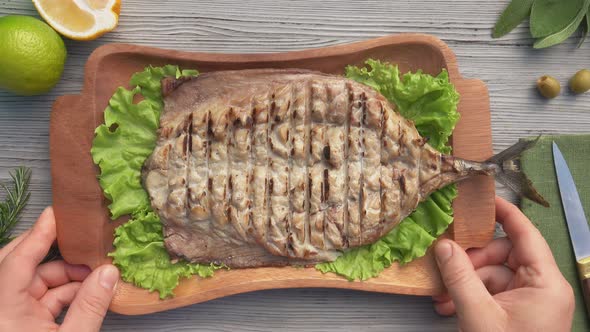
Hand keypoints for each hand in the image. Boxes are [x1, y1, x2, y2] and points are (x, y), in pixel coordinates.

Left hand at [0, 207, 118, 331]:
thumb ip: (90, 306)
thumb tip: (109, 273)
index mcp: (5, 310)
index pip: (17, 261)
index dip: (37, 235)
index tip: (54, 214)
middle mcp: (2, 308)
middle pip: (20, 265)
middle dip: (50, 250)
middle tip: (76, 237)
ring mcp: (11, 316)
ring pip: (35, 283)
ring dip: (67, 276)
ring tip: (95, 275)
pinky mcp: (20, 325)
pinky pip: (40, 300)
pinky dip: (65, 293)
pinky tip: (88, 292)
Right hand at [433, 196, 574, 330]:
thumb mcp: (479, 314)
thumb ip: (459, 276)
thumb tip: (443, 245)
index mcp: (545, 282)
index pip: (525, 233)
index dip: (504, 212)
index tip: (482, 197)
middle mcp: (542, 287)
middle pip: (503, 255)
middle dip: (472, 261)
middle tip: (448, 267)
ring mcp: (530, 301)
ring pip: (493, 274)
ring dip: (465, 282)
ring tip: (444, 298)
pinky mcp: (518, 313)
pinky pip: (492, 292)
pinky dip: (471, 296)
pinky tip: (451, 307)